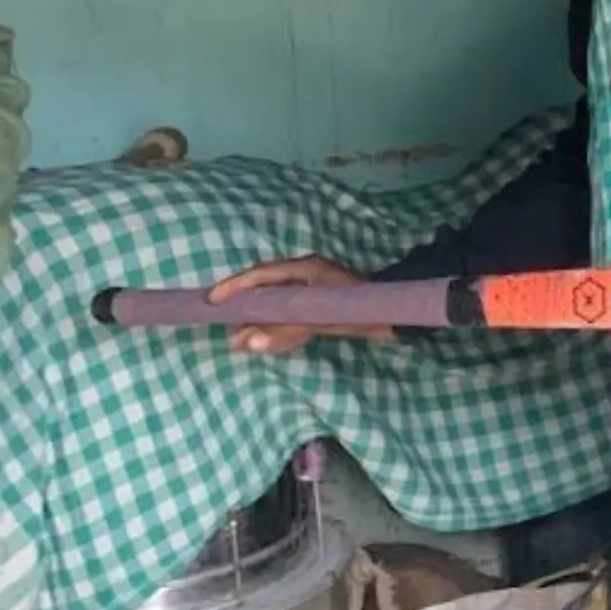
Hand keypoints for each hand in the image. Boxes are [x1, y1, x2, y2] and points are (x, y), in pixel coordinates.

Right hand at [208, 254, 394, 353]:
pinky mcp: (320, 302)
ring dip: (259, 319)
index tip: (211, 301)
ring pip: (276, 300)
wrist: (399, 314)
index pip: (260, 274)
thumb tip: (246, 341)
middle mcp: (306, 273)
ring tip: (240, 338)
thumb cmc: (363, 311)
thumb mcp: (322, 321)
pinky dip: (277, 324)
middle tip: (226, 329)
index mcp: (305, 268)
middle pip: (264, 287)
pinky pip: (290, 310)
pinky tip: (267, 338)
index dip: (234, 287)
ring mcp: (313, 287)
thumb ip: (285, 331)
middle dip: (244, 308)